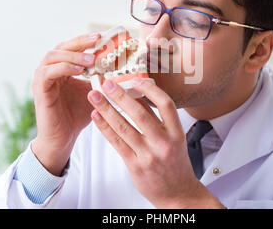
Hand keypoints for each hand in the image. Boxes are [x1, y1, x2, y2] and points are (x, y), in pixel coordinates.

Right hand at [31, 33, 100, 175]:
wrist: (63, 137)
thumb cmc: (77, 115)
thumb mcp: (94, 92)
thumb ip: (102, 78)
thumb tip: (124, 67)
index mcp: (61, 68)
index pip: (72, 47)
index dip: (86, 40)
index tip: (103, 37)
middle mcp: (49, 69)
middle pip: (62, 46)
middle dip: (80, 42)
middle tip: (97, 40)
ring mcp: (42, 78)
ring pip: (53, 56)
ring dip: (74, 55)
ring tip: (92, 59)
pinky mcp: (39, 89)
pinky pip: (49, 72)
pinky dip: (64, 68)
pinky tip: (80, 71)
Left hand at [87, 78, 224, 208]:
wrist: (177, 193)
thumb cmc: (175, 164)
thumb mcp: (175, 139)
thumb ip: (158, 120)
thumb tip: (138, 96)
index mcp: (176, 133)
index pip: (165, 104)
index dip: (149, 89)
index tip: (135, 79)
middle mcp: (163, 143)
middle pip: (140, 113)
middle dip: (120, 96)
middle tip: (107, 83)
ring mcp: (148, 155)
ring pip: (124, 127)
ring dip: (107, 109)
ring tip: (95, 96)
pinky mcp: (135, 165)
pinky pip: (116, 143)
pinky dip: (105, 128)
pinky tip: (96, 117)